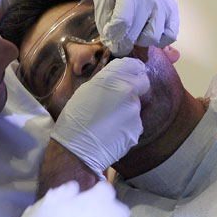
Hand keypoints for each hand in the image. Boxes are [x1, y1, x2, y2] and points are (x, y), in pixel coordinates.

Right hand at [51, 57, 148, 173]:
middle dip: (133, 88)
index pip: (134, 65)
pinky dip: (125, 126)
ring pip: (135, 105)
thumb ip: (106, 80)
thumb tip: (118, 75)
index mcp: (112, 79)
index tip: (130, 74)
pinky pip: (134, 123)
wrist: (77, 150)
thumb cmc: (75, 120)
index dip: (133, 70)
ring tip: (107, 121)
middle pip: (141, 84)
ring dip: (126, 110)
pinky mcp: (137, 129)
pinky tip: (111, 131)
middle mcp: (127, 92)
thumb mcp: (85, 91)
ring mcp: (134, 111)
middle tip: (117, 99)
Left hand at [94, 0, 178, 56]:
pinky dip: (159, 39)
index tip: (109, 33)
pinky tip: (149, 31)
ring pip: (154, 38)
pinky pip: (170, 35)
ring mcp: (164, 6)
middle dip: (123, 42)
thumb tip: (111, 41)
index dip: (112, 34)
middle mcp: (150, 0)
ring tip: (135, 31)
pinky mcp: (174, 11)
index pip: (122, 23)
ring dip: (141, 41)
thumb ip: (104, 19)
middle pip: (135, 35)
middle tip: (118, 38)